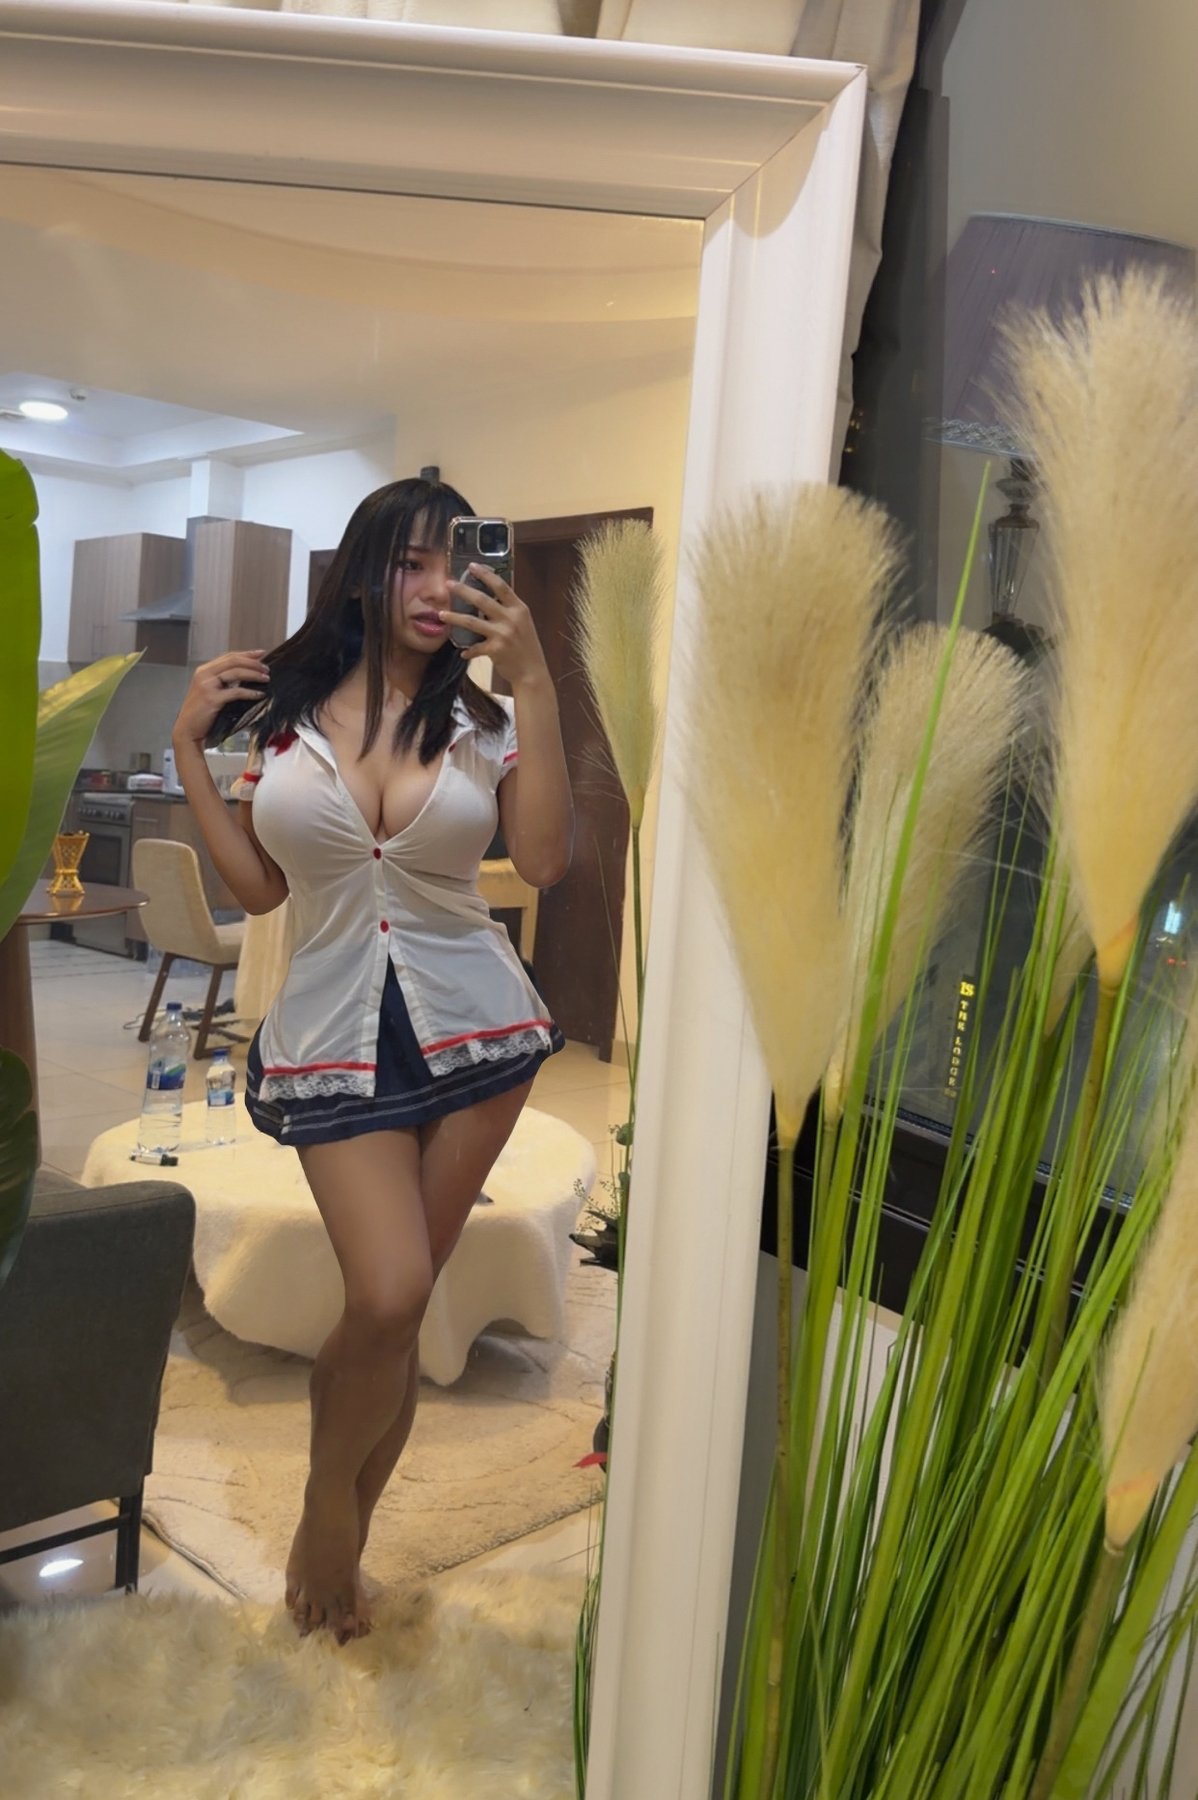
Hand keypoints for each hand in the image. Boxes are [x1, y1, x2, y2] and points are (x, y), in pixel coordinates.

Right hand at [172, 650, 269, 746]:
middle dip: (253, 663)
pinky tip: (259, 695)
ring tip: (266, 678)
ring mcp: (207, 686)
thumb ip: (222, 682)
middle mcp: (204, 675)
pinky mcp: (212, 699)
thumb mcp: (209, 691)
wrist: (187, 730)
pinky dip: (250, 692)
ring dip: (254, 674)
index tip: (261, 653)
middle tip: (267, 668)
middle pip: (233, 661)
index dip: (246, 654)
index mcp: (204, 671)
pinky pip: (236, 692)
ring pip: (236, 673)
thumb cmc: (201, 714)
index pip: (229, 657)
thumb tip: (246, 675)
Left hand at [441, 566, 549, 687]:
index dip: (485, 574)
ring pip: (472, 622)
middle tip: (448, 584)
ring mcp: (503, 634)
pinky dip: (468, 650)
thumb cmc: (526, 646)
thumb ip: (508, 610)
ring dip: (455, 617)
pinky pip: (475, 647)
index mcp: (519, 609)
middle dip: (463, 590)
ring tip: (442, 614)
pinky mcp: (495, 650)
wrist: (532, 672)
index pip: (501, 586)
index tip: (471, 566)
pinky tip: (462, 652)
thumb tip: (488, 599)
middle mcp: (511, 618)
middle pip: (482, 599)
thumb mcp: (523, 623)